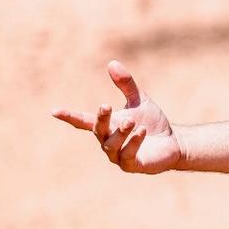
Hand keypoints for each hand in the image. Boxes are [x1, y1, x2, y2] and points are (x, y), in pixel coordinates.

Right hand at [53, 60, 183, 172]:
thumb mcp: (139, 100)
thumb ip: (126, 84)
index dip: (69, 116)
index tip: (54, 111)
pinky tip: (142, 131)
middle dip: (100, 119)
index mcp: (107, 126)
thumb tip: (112, 63)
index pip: (83, 121)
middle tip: (106, 106)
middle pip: (97, 131)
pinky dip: (133, 142)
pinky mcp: (132, 165)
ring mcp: (118, 155)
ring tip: (132, 121)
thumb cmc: (152, 122)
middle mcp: (108, 141)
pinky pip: (127, 155)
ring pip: (111, 145)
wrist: (174, 142)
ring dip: (120, 132)